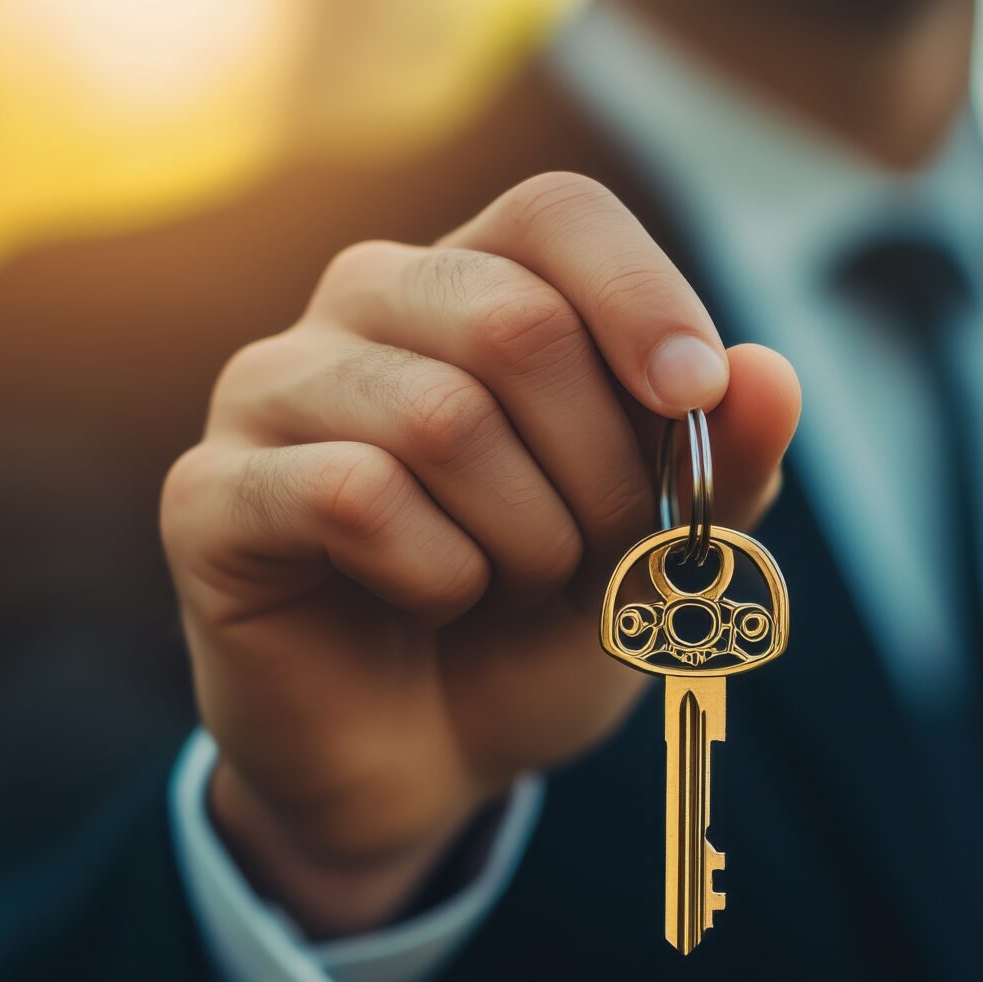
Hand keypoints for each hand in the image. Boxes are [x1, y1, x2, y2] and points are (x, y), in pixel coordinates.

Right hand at [161, 173, 802, 935]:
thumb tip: (770, 376)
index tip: (694, 398)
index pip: (555, 212)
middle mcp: (362, 307)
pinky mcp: (213, 493)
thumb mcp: (656, 561)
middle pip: (514, 319)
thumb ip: (719, 471)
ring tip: (512, 583)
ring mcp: (269, 390)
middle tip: (602, 553)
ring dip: (524, 534)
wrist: (421, 770)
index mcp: (473, 285)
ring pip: (441, 415)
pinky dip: (434, 572)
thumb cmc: (530, 635)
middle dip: (601, 466)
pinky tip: (434, 599)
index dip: (641, 294)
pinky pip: (352, 496)